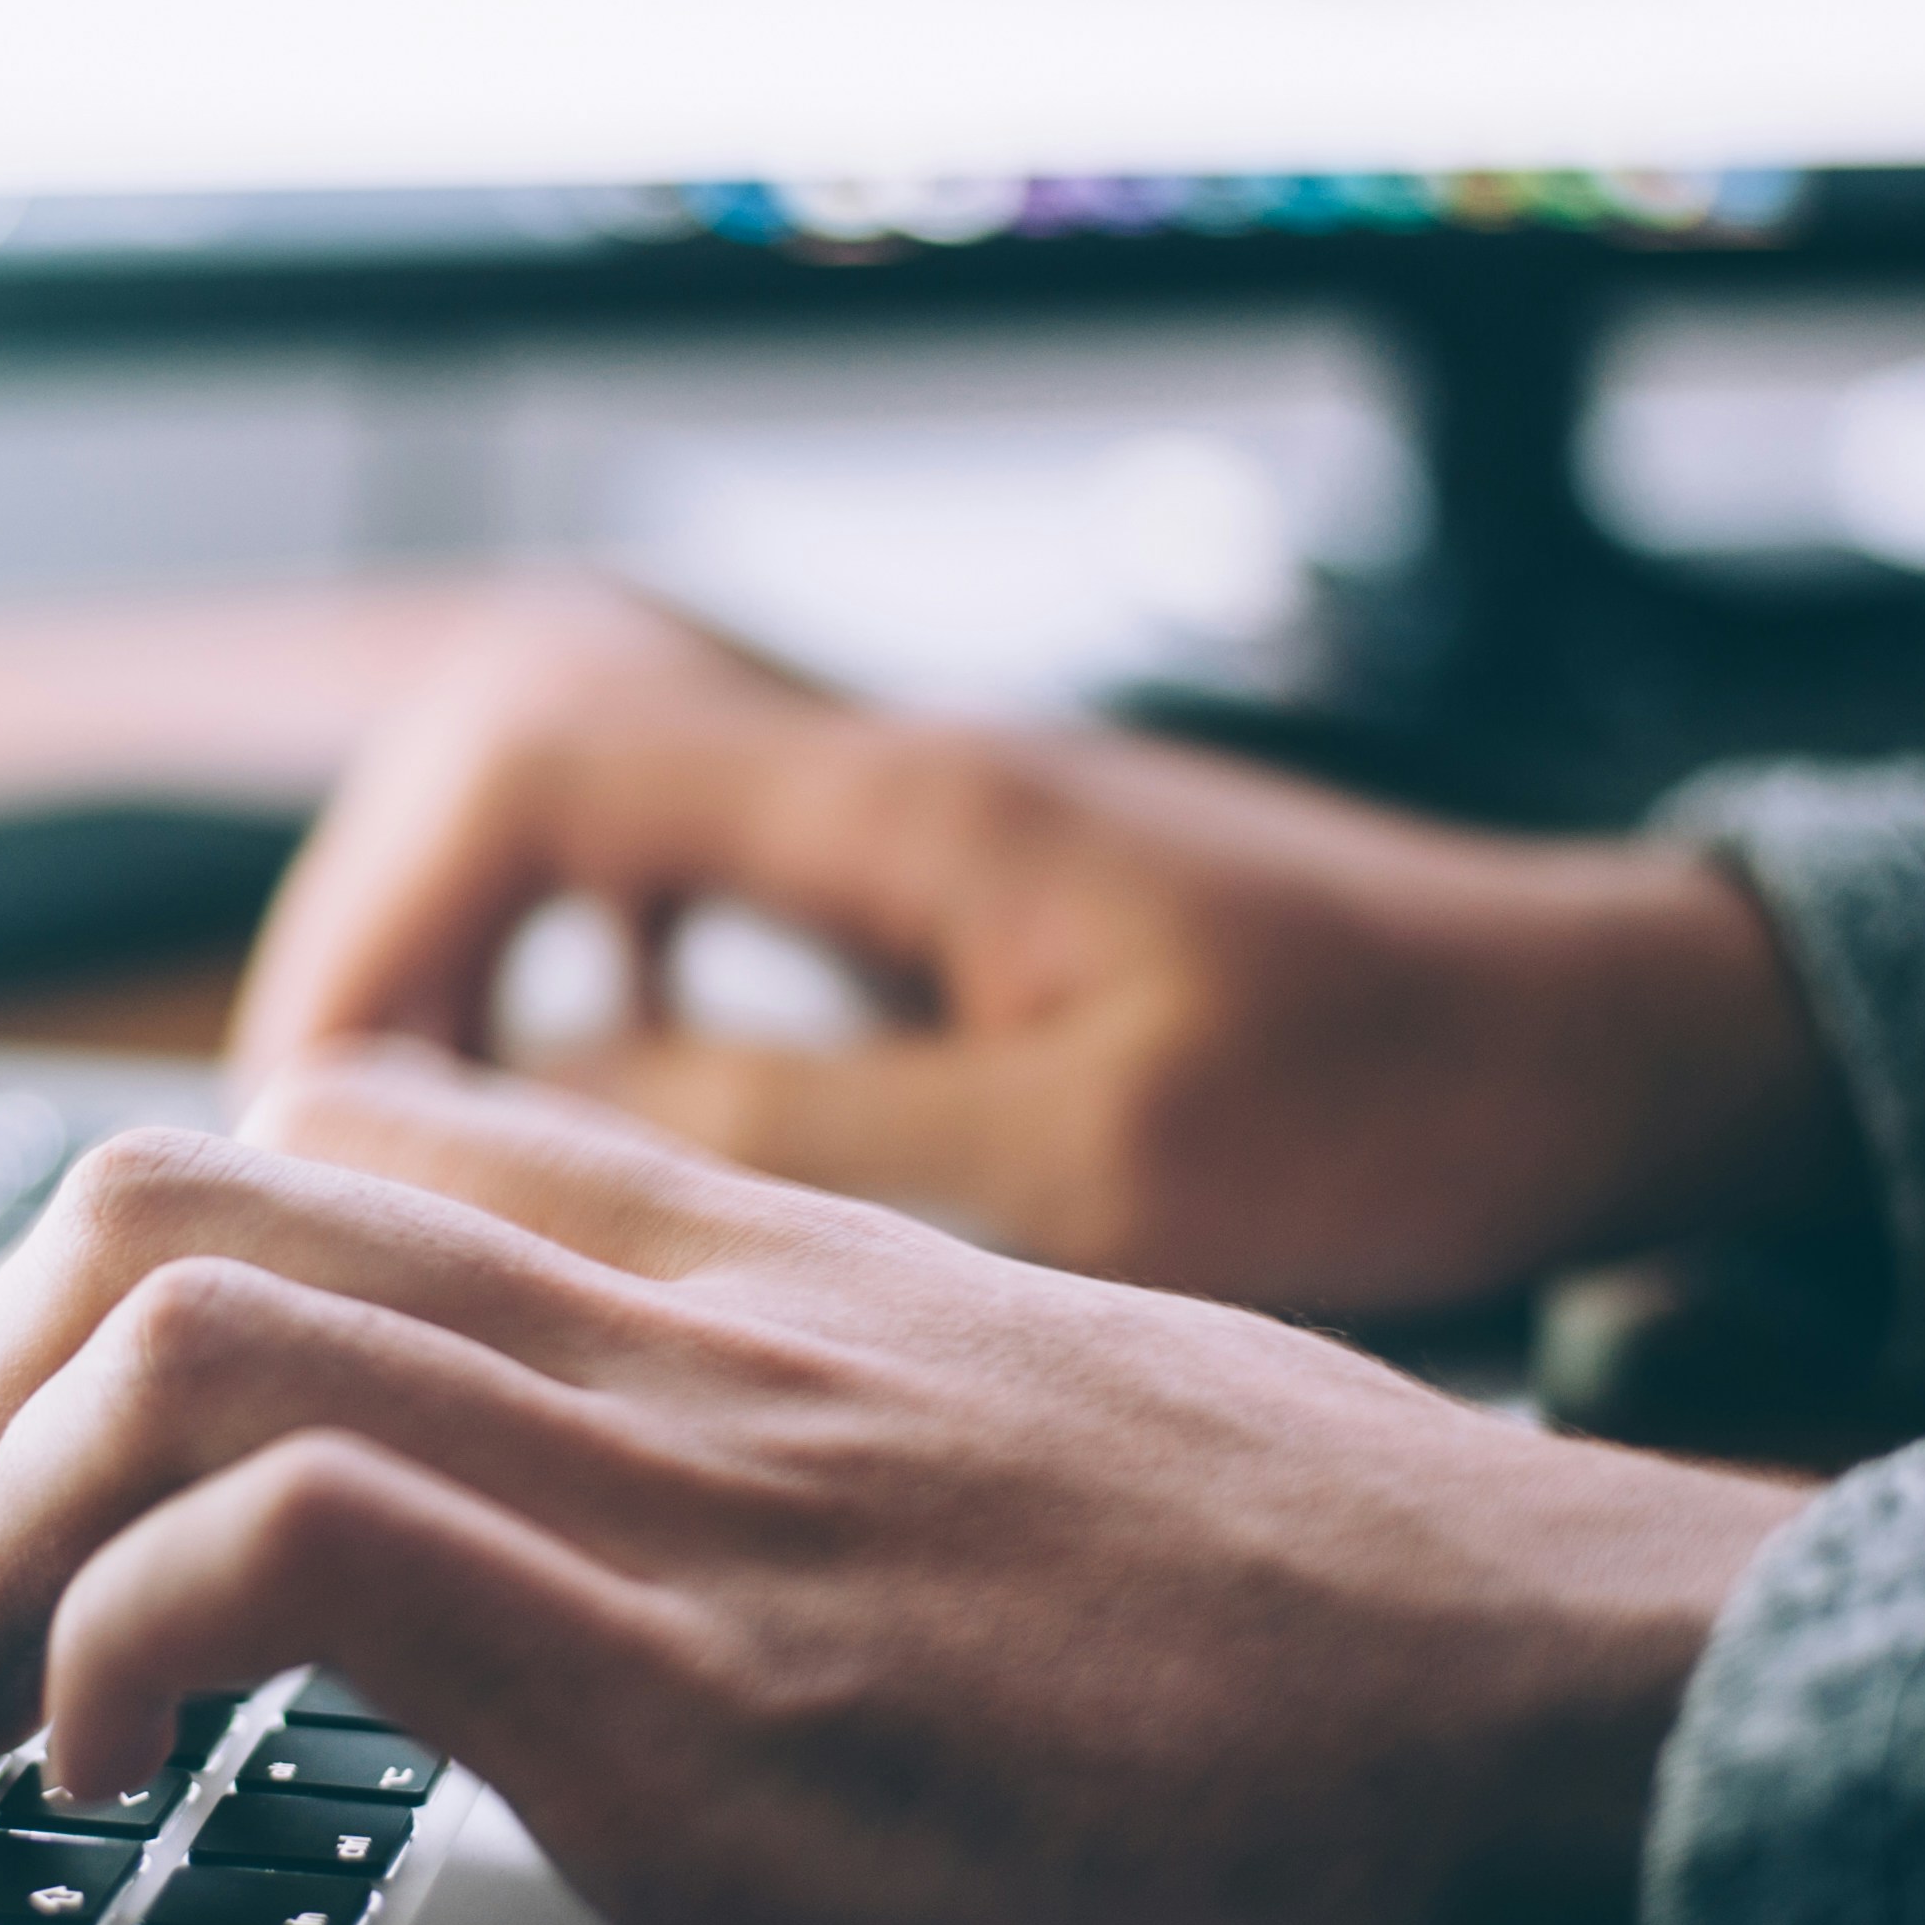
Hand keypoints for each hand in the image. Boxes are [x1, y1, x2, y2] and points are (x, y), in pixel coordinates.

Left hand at [0, 1045, 1805, 1924]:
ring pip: (174, 1325)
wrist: (1582, 1713)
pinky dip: (117, 1646)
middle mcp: (678, 1328)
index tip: (59, 1454)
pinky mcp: (703, 1698)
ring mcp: (679, 1492)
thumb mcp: (1042, 1417)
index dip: (115, 1271)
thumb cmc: (1343, 1606)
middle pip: (170, 1191)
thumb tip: (670, 1483)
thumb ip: (822, 1396)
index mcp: (752, 1261)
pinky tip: (113, 1778)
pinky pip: (289, 1547)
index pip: (338, 1124)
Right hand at [230, 588, 1854, 1316]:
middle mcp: (882, 775)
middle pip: (521, 760)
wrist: (1602, 1037)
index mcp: (901, 804)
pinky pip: (698, 888)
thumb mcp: (1100, 1164)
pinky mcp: (949, 893)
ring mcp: (912, 824)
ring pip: (597, 821)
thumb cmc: (1401, 1096)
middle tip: (329, 1137)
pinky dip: (603, 979)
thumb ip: (806, 1132)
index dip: (383, 917)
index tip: (322, 1101)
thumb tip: (534, 1119)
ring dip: (483, 954)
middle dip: (390, 933)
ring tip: (426, 1134)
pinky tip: (612, 1109)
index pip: (535, 762)